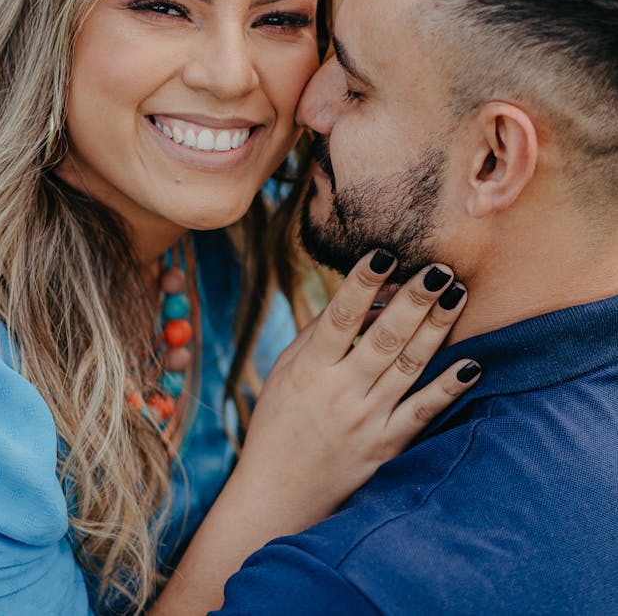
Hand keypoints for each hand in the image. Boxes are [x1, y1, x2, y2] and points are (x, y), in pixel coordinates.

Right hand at [148, 251, 478, 615]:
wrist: (278, 497)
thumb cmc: (278, 422)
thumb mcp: (286, 371)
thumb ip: (321, 332)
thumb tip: (366, 295)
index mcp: (309, 371)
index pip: (339, 319)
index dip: (361, 285)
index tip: (383, 253)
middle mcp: (340, 394)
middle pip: (384, 339)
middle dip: (415, 300)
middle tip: (440, 267)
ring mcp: (367, 422)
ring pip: (409, 367)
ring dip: (437, 328)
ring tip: (458, 293)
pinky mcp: (387, 448)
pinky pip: (423, 413)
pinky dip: (448, 388)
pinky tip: (472, 363)